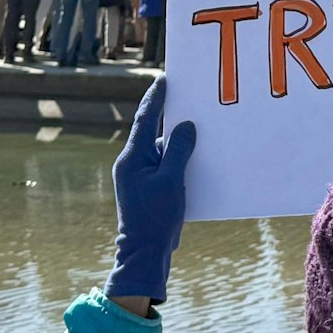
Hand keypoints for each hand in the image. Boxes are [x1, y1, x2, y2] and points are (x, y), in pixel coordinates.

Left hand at [104, 76, 195, 307]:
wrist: (144, 254)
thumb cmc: (157, 219)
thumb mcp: (172, 181)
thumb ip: (179, 150)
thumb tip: (186, 127)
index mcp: (133, 158)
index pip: (145, 119)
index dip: (156, 97)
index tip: (165, 79)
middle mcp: (132, 163)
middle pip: (153, 132)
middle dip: (170, 117)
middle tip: (188, 98)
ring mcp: (138, 177)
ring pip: (161, 150)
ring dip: (178, 143)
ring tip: (199, 132)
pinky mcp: (146, 188)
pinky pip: (164, 166)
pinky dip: (178, 161)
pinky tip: (196, 162)